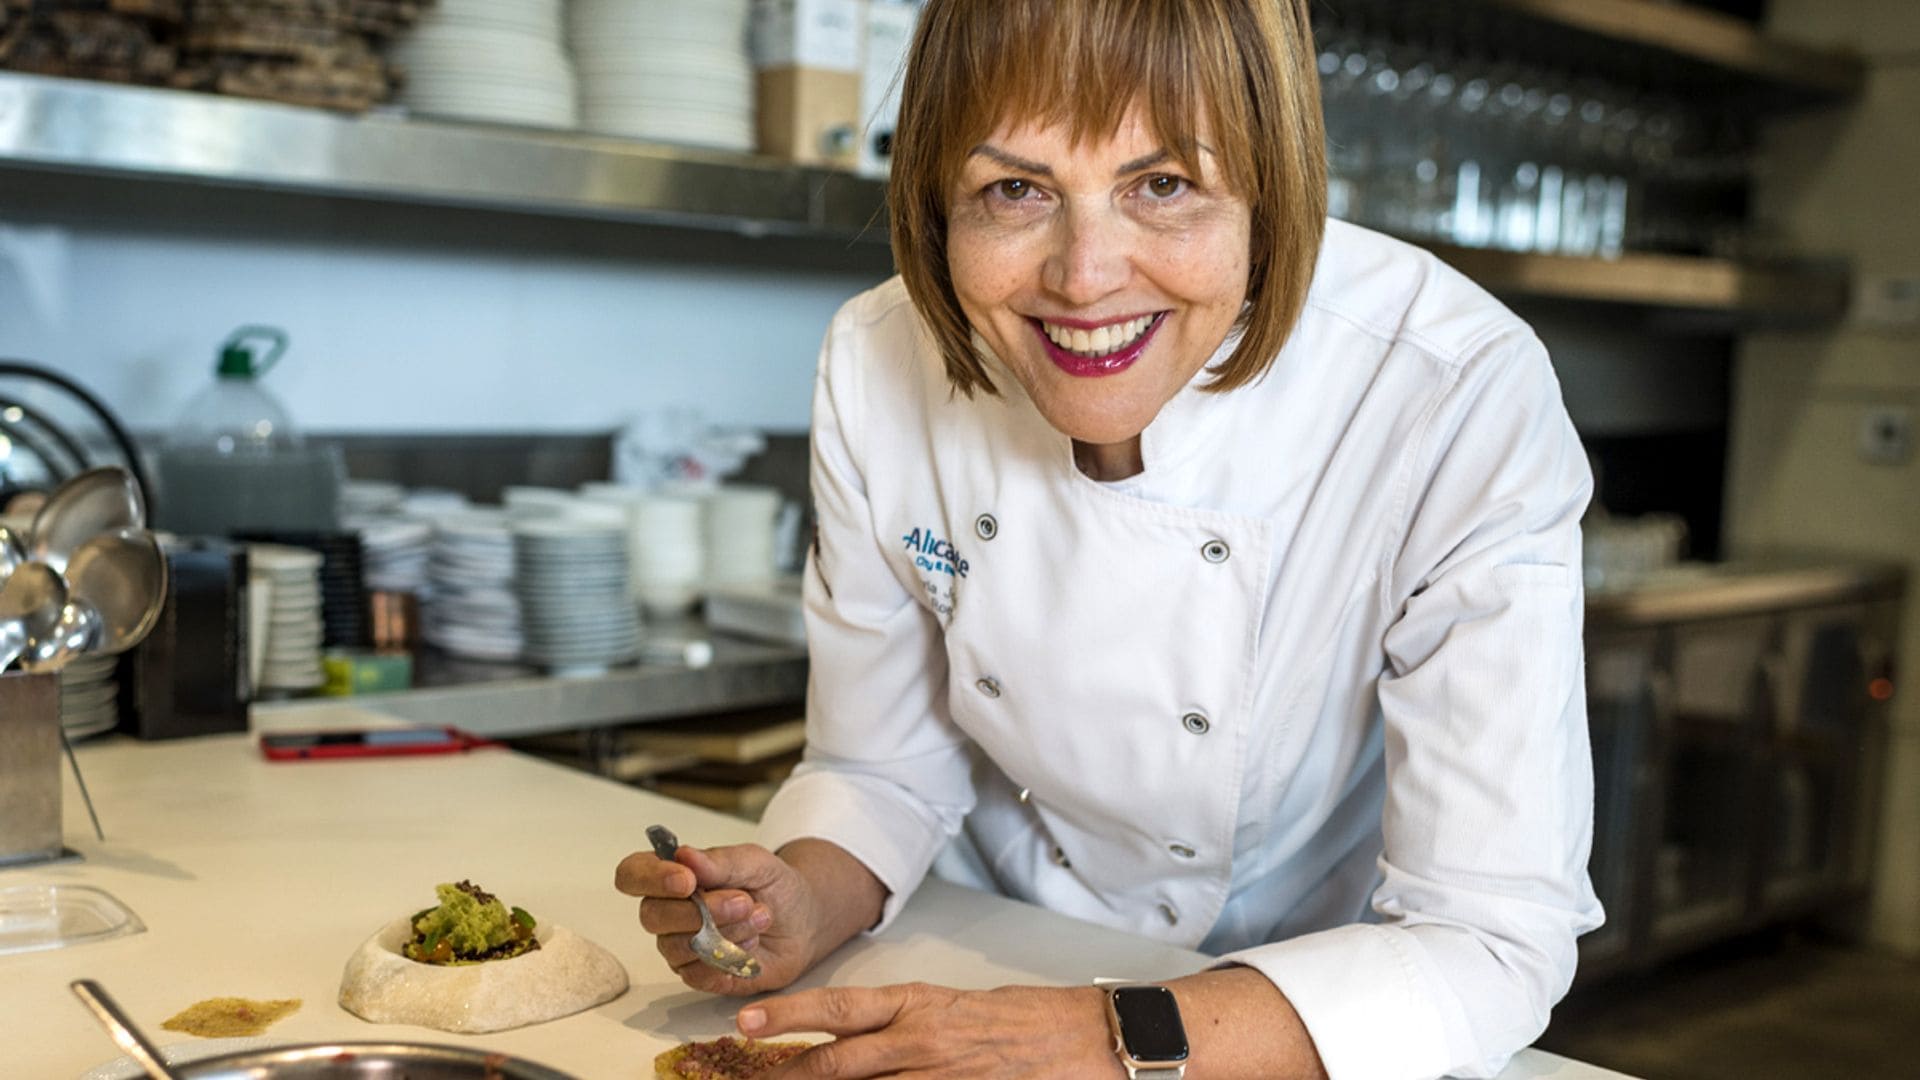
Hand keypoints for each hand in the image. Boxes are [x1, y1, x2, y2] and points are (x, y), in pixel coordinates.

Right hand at [614, 841, 823, 994]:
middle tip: (744, 901)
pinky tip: (751, 946)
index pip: (632, 874)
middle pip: (653, 916)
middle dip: (702, 910)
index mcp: (672, 876)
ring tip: (759, 919)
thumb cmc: (774, 886)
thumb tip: (683, 855)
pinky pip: (696, 975)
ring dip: (723, 932)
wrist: (804, 921)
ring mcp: (681, 947)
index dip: (650, 878)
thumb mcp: (756, 862)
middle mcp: (668, 913)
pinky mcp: (700, 976)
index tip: (686, 880)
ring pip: (677, 947)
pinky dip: (728, 960)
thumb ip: (721, 861)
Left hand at [737, 983, 1124, 1078]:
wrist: (1086, 1038)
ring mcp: (939, 1078)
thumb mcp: (956, 1008)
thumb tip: (858, 1041)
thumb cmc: (1025, 1019)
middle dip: (787, 1073)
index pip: (841, 1009)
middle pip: (839, 1062)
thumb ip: (905, 1026)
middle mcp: (922, 1042)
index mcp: (919, 1005)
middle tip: (743, 1077)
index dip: (791, 1015)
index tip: (747, 1020)